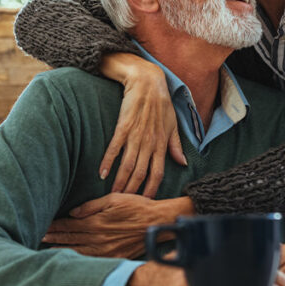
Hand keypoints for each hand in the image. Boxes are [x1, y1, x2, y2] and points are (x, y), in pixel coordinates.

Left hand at [43, 194, 192, 257]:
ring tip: (47, 249)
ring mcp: (106, 250)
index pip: (69, 225)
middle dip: (53, 237)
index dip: (55, 226)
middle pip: (70, 239)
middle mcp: (98, 238)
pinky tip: (69, 259)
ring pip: (77, 251)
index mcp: (97, 222)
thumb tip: (73, 213)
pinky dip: (78, 259)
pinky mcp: (113, 257)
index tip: (43, 225)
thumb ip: (91, 206)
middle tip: (38, 236)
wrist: (157, 222)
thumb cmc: (137, 206)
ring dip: (61, 250)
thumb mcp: (114, 199)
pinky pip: (91, 260)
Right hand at [99, 53, 186, 197]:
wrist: (147, 81)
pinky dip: (108, 162)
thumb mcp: (173, 124)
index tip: (145, 201)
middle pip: (141, 173)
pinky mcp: (123, 126)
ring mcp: (136, 135)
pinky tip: (102, 174)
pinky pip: (115, 148)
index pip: (158, 172)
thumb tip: (182, 163)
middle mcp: (150, 142)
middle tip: (124, 204)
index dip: (152, 189)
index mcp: (162, 143)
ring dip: (120, 181)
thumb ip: (175, 146)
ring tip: (112, 195)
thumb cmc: (161, 103)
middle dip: (133, 190)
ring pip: (128, 165)